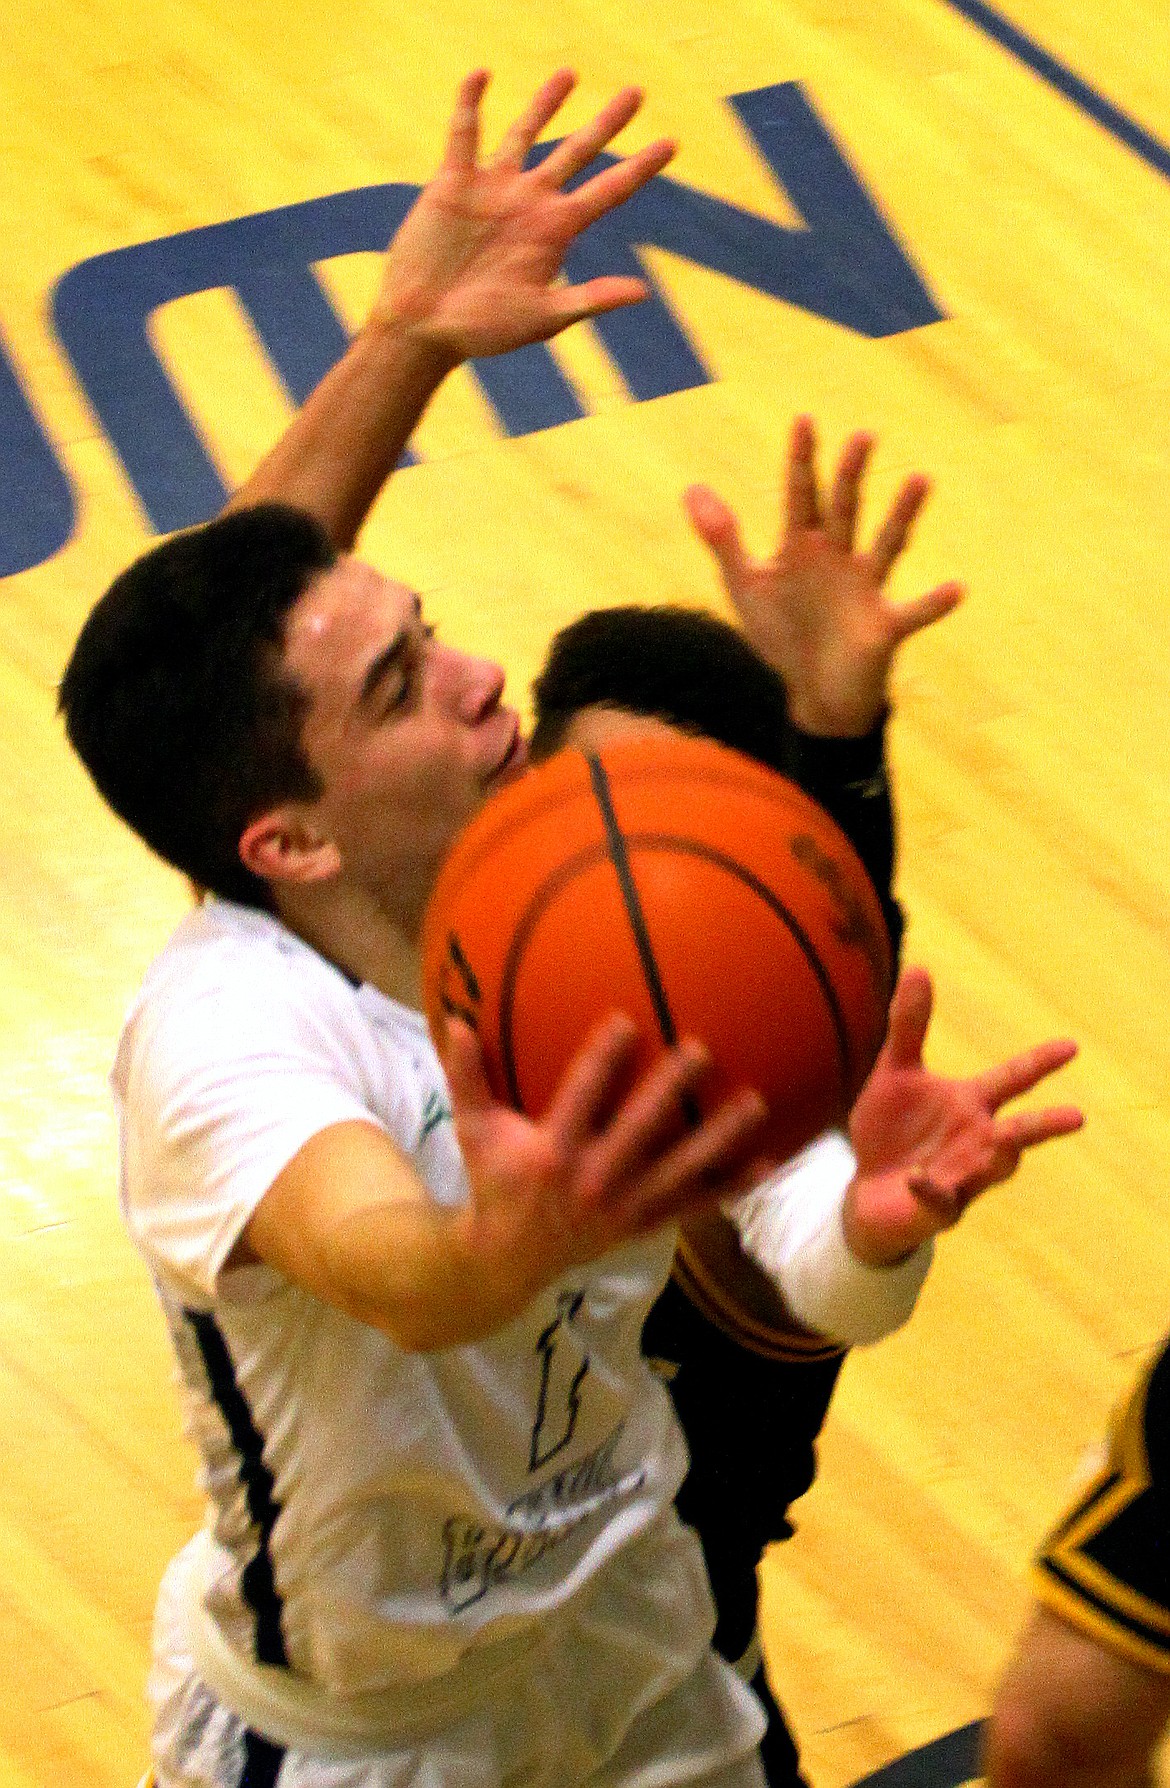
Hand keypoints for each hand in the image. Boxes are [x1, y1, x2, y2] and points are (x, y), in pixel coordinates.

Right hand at [371, 69, 675, 360]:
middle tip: (637, 93)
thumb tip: (643, 292)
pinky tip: (481, 75)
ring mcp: (493, 188)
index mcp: (556, 231)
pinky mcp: (453, 181)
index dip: (640, 167)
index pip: (609, 191)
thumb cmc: (483, 331)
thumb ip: (591, 299)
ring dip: (547, 104)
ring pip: (526, 133)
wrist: (424, 327)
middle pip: (578, 152)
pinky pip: (465, 133)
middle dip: (607, 124)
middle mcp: (530, 203)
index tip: (671, 143)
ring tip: (570, 75)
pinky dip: (470, 103)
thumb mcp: (543, 318)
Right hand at [442, 1013, 766, 1302]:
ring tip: (756, 1103)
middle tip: (702, 1049)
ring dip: (718, 1138)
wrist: (506, 1260)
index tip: (629, 1021)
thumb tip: (453, 1019)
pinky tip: (767, 1163)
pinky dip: (730, 1187)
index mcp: (552, 1152)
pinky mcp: (642, 1226)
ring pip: (679, 1169)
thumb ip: (466, 1076)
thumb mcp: (473, 1130)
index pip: (581, 1097)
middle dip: (670, 1090)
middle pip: (639, 1129)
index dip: (604, 1060)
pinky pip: (693, 1205)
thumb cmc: (493, 1181)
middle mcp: (592, 1180)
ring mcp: (622, 1207)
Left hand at [684, 415, 963, 735]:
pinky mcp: (883, 627)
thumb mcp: (747, 586)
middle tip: (862, 435)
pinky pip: (914, 612)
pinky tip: (956, 589)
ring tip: (920, 479)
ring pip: (885, 545)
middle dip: (850, 474)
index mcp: (803, 547)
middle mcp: (838, 559)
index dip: (801, 460)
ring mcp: (864, 590)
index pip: (800, 495)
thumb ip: (722, 539)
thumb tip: (691, 488)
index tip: (804, 419)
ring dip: (901, 515)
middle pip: (844, 509)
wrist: (813, 695)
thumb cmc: (783, 633)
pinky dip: (934, 603)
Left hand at [843, 968, 1082, 1264]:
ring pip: (994, 1168)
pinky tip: (916, 1177)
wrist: (868, 1189)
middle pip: (1020, 1131)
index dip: (1041, 1062)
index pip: (1013, 1078)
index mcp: (971, 1103)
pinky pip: (940, 1198)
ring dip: (1000, 1156)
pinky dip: (930, 1188)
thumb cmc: (891, 1129)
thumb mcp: (894, 1072)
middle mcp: (978, 1139)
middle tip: (1077, 1116)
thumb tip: (919, 968)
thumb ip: (908, 1026)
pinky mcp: (938, 1206)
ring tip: (1008, 1141)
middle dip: (1046, 1124)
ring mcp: (964, 1175)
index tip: (1071, 1046)